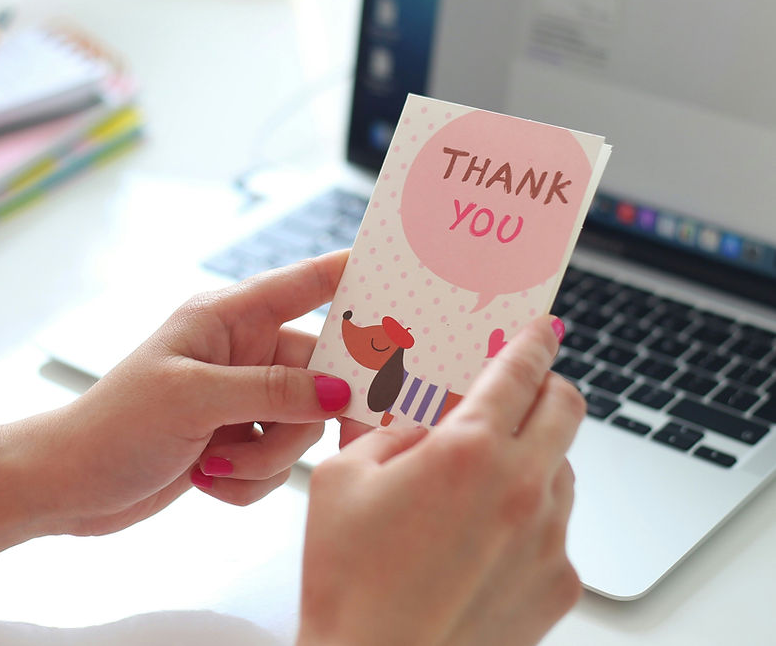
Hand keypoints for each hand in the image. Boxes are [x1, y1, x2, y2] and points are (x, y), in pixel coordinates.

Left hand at [24, 250, 351, 536]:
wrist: (70, 485)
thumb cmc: (113, 426)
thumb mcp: (193, 398)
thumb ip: (272, 391)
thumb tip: (341, 390)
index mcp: (228, 318)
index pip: (305, 283)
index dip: (354, 274)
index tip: (405, 273)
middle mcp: (243, 352)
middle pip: (318, 375)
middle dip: (296, 418)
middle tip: (265, 436)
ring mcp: (243, 398)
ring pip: (302, 425)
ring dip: (265, 457)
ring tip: (214, 462)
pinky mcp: (239, 438)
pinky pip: (280, 461)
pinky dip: (251, 479)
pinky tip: (208, 479)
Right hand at [297, 315, 583, 645]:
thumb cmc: (350, 583)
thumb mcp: (344, 479)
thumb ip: (387, 430)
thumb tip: (419, 415)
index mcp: (467, 452)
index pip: (518, 372)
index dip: (532, 340)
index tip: (543, 327)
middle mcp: (521, 488)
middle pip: (565, 408)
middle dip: (546, 386)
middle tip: (520, 389)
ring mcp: (547, 539)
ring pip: (563, 468)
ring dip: (535, 454)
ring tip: (483, 479)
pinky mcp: (557, 584)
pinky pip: (556, 527)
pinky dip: (528, 516)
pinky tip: (482, 540)